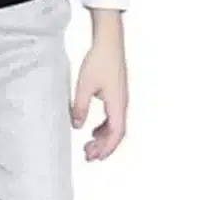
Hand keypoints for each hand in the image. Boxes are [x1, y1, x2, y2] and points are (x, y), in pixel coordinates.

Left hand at [70, 23, 127, 159]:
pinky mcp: (117, 93)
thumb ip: (80, 107)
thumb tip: (77, 126)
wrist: (109, 41)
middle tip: (87, 156)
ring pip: (115, 126)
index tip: (96, 157)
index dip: (107, 148)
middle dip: (103, 146)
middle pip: (117, 132)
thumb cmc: (98, 61)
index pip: (116, 133)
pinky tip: (93, 130)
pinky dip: (104, 127)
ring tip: (88, 145)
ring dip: (103, 137)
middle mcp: (122, 103)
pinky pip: (113, 117)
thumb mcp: (84, 85)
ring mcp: (121, 99)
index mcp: (117, 104)